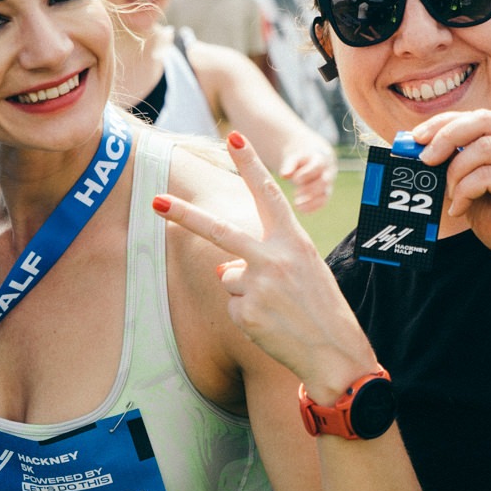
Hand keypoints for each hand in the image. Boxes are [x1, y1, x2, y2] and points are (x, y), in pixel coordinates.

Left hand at [154, 132, 376, 396]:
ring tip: (277, 309)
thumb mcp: (301, 273)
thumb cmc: (321, 309)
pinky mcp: (247, 312)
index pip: (268, 194)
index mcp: (294, 241)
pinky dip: (247, 316)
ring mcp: (258, 285)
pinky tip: (271, 325)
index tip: (235, 136)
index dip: (251, 164)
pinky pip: (232, 306)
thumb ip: (264, 260)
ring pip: (229, 277)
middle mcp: (274, 258)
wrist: (335, 354)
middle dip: (184, 214)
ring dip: (246, 293)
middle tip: (155, 200)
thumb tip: (222, 271)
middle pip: (219, 230)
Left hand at [279, 143, 336, 213]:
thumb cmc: (302, 161)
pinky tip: (301, 209)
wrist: (314, 163)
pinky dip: (312, 207)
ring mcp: (328, 185)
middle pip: (323, 182)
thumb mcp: (295, 159)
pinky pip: (322, 202)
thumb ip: (289, 166)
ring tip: (297, 205)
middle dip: (309, 189)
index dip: (307, 174)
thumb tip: (283, 176)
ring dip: (311, 201)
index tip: (295, 180)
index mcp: (321, 160)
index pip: (318, 167)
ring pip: (324, 195)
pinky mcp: (325, 194)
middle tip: (296, 194)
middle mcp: (328, 173)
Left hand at [410, 108, 490, 276]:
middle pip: (481, 121)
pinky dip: (466, 192)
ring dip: (456, 173)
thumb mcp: (478, 191)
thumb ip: (461, 170)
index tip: (416, 138)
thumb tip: (423, 156)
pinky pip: (488, 175)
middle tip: (425, 159)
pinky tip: (461, 210)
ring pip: (482, 148)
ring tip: (452, 196)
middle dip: (445, 137)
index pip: (477, 117)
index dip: (444, 123)